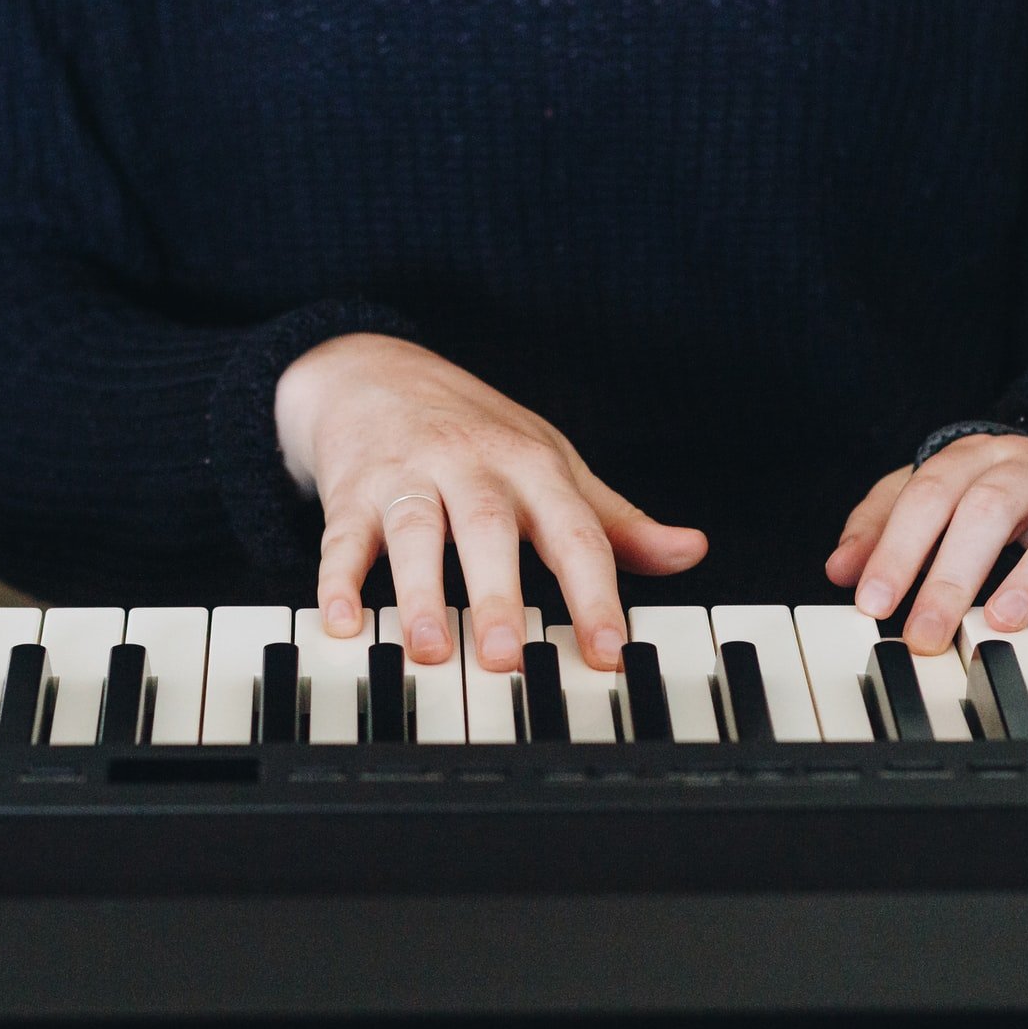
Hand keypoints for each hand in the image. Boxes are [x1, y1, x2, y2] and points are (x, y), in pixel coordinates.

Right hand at [276, 334, 707, 670]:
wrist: (372, 370)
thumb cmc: (474, 431)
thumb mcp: (550, 463)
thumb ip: (613, 520)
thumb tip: (689, 551)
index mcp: (532, 466)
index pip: (573, 532)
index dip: (595, 595)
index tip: (610, 652)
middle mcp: (470, 466)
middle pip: (487, 528)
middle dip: (497, 593)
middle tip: (505, 658)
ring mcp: (407, 475)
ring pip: (413, 532)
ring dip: (419, 592)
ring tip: (428, 649)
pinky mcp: (350, 490)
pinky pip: (341, 537)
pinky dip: (338, 579)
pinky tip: (342, 622)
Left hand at [824, 433, 1027, 655]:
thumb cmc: (977, 496)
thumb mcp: (920, 502)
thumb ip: (878, 529)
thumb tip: (839, 568)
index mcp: (973, 460)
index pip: (929, 496)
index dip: (898, 549)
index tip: (872, 602)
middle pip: (992, 507)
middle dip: (955, 574)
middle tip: (926, 631)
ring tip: (1004, 619)